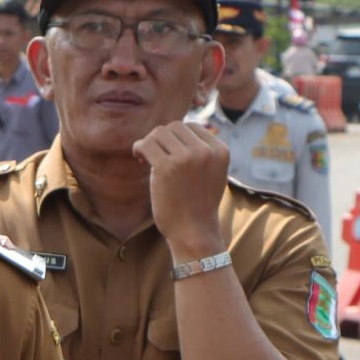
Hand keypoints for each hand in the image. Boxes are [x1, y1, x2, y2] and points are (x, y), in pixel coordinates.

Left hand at [134, 122, 231, 258]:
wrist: (194, 232)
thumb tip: (178, 131)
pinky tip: (140, 160)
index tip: (170, 152)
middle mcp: (205, 151)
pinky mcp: (166, 167)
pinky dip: (139, 148)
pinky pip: (146, 144)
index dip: (177, 137)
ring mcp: (186, 158)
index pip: (193, 126)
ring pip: (159, 132)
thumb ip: (203, 153)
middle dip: (162, 138)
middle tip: (155, 156)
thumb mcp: (212, 174)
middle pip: (175, 126)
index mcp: (220, 151)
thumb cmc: (199, 205)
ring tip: (147, 159)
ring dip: (150, 143)